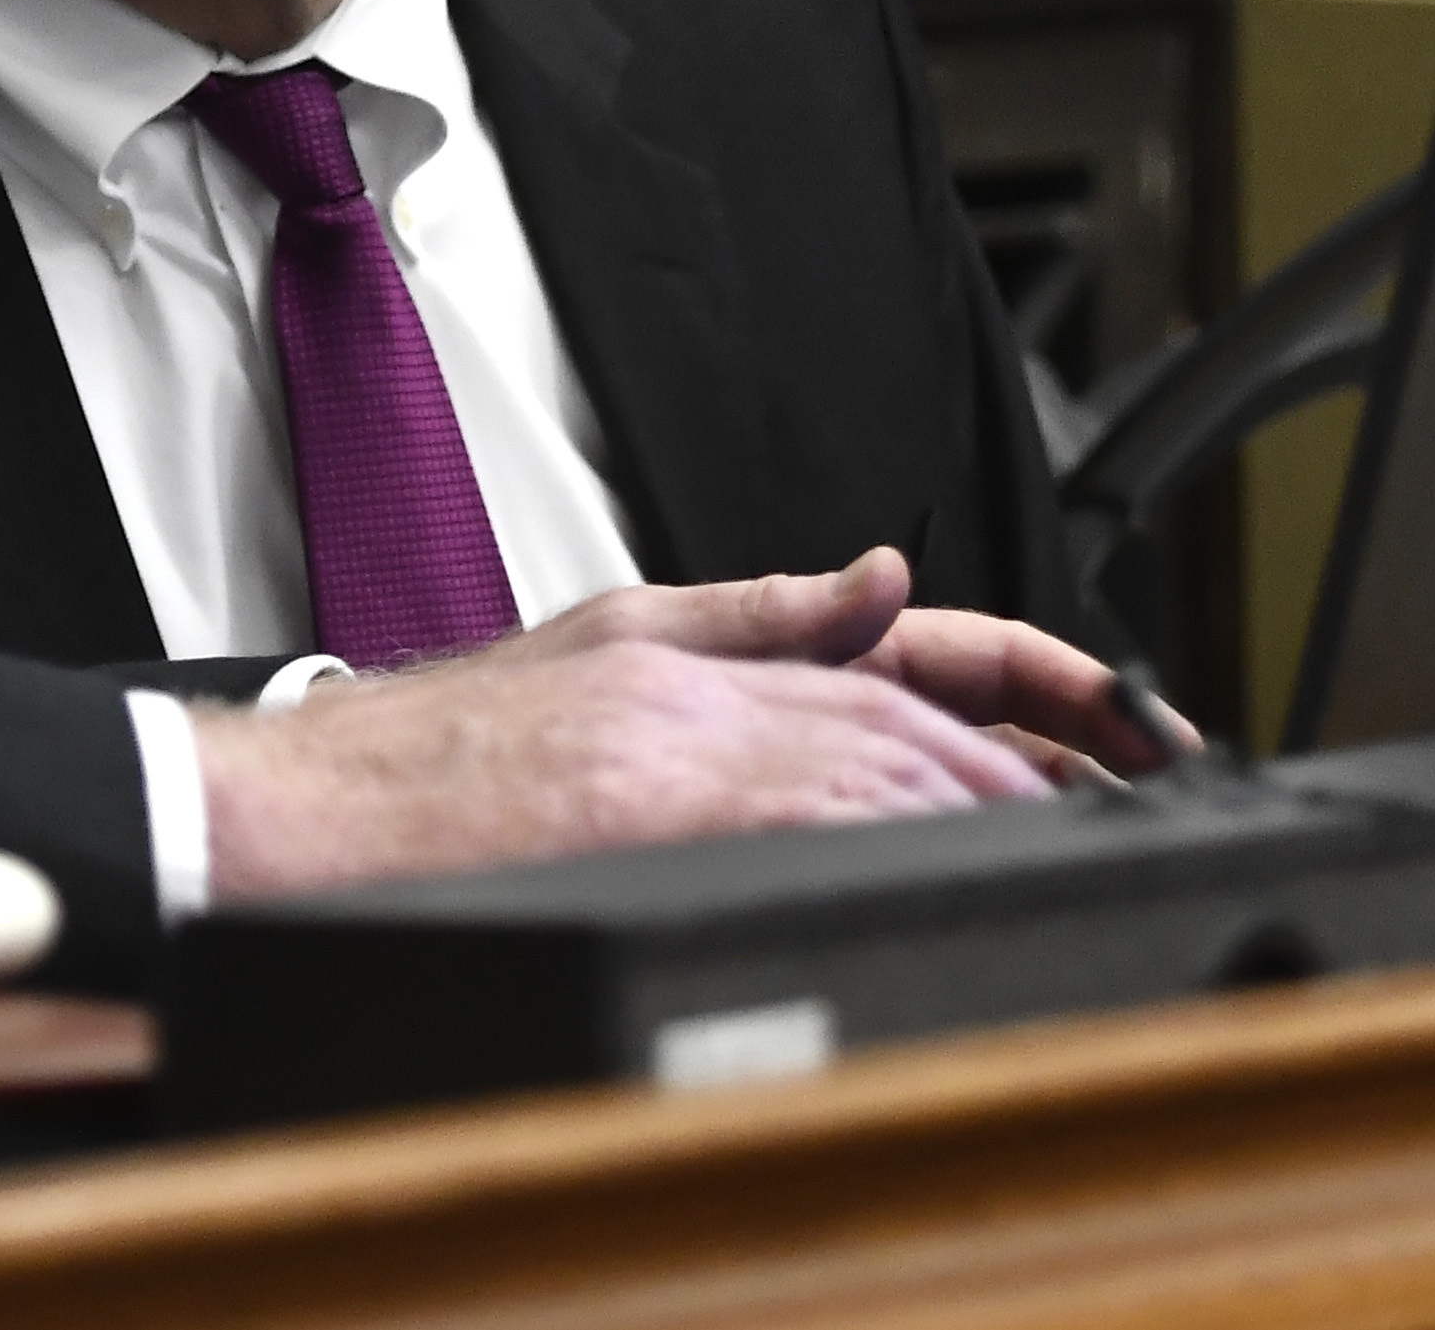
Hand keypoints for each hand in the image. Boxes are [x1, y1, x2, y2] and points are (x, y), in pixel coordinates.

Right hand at [187, 551, 1193, 904]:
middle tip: (1133, 796)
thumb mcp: (599, 641)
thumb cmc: (424, 760)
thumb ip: (748, 614)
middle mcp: (701, 689)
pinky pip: (810, 814)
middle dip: (1040, 760)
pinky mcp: (648, 811)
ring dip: (997, 799)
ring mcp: (676, 752)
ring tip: (1086, 837)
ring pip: (882, 759)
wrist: (301, 813)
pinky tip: (965, 857)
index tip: (1106, 726)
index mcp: (696, 649)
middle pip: (914, 713)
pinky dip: (903, 830)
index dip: (1022, 682)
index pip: (897, 650)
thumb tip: (875, 579)